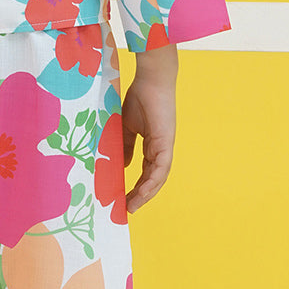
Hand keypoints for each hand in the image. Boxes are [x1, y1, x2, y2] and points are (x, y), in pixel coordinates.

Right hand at [122, 44, 177, 213]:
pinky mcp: (166, 143)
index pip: (144, 171)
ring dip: (145, 194)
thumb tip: (122, 166)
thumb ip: (125, 146)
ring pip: (157, 178)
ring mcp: (165, 146)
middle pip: (152, 179)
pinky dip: (152, 182)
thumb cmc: (139, 97)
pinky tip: (142, 193)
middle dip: (140, 195)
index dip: (135, 186)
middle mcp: (160, 148)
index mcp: (152, 144)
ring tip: (132, 206)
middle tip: (126, 209)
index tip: (122, 199)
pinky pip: (160, 169)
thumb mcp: (126, 127)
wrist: (151, 79)